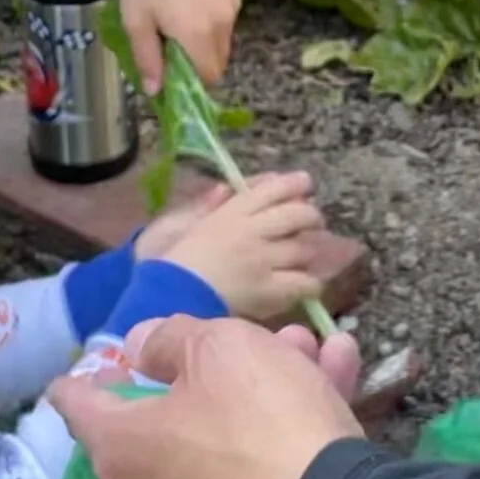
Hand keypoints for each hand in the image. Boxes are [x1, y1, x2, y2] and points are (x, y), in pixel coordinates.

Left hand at [49, 316, 362, 478]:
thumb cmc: (261, 426)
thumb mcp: (220, 349)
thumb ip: (171, 339)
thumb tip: (140, 351)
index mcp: (119, 447)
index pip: (77, 405)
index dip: (83, 377)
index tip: (87, 368)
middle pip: (165, 420)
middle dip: (212, 371)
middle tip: (252, 341)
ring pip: (221, 444)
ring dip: (266, 394)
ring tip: (319, 354)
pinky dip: (283, 438)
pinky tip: (340, 388)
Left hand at [115, 0, 240, 92]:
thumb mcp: (135, 21)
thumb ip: (148, 60)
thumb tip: (156, 92)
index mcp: (197, 34)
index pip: (208, 76)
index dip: (191, 80)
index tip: (172, 71)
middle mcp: (222, 21)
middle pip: (218, 60)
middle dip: (198, 61)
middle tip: (171, 44)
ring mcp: (232, 1)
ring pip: (224, 38)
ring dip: (207, 39)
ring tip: (180, 16)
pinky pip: (228, 15)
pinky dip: (213, 17)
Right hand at [151, 171, 329, 322]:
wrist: (166, 295)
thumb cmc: (173, 259)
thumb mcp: (188, 221)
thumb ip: (210, 203)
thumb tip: (227, 188)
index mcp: (232, 212)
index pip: (272, 189)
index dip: (294, 183)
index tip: (305, 183)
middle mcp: (252, 231)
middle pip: (297, 215)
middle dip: (311, 216)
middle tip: (313, 223)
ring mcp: (262, 261)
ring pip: (304, 248)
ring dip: (311, 249)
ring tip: (309, 254)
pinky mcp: (267, 290)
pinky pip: (303, 283)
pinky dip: (310, 283)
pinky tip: (306, 284)